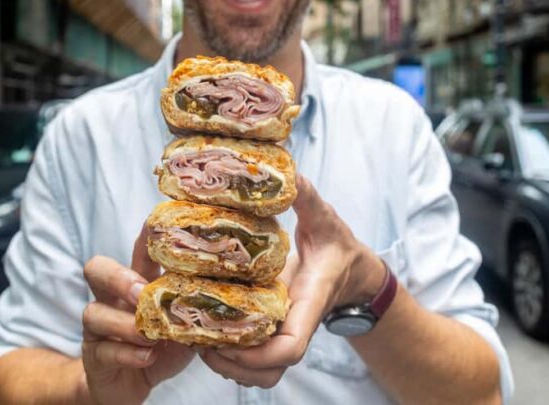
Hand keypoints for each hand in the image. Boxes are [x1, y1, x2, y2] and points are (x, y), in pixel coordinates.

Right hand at [81, 224, 194, 404]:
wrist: (128, 387)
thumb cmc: (158, 350)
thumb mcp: (181, 328)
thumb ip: (193, 311)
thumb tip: (228, 296)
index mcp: (136, 285)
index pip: (138, 252)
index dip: (146, 236)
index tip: (157, 224)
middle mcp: (111, 300)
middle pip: (96, 269)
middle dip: (118, 277)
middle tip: (141, 292)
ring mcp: (98, 327)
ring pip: (94, 313)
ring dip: (126, 325)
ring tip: (151, 337)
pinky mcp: (94, 355)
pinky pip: (103, 349)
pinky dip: (128, 353)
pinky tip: (147, 357)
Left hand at [199, 175, 385, 387]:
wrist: (351, 269)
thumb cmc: (337, 245)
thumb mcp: (325, 219)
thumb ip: (309, 200)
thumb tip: (292, 174)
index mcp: (308, 303)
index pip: (290, 346)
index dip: (260, 354)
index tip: (228, 341)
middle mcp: (296, 325)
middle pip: (269, 371)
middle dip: (233, 365)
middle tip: (199, 340)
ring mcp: (286, 332)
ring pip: (261, 374)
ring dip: (229, 366)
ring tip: (197, 342)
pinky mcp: (275, 332)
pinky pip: (256, 362)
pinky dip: (232, 359)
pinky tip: (208, 337)